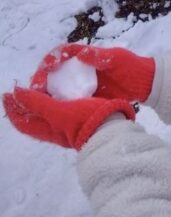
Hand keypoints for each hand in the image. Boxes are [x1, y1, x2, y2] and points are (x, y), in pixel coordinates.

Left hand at [3, 87, 134, 149]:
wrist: (113, 128)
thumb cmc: (85, 120)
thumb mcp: (59, 112)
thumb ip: (37, 103)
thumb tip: (16, 93)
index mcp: (47, 129)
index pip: (23, 121)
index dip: (13, 108)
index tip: (7, 93)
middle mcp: (55, 128)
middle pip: (33, 117)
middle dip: (25, 104)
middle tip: (21, 88)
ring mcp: (67, 124)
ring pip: (47, 112)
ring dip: (40, 100)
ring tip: (40, 87)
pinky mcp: (80, 117)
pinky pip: (61, 107)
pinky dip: (56, 98)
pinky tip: (62, 90)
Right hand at [31, 44, 155, 102]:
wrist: (146, 84)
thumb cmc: (133, 67)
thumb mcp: (118, 59)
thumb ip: (100, 56)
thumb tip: (80, 53)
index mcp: (87, 56)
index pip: (62, 53)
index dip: (50, 59)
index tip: (45, 69)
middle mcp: (81, 68)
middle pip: (55, 71)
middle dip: (42, 78)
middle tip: (35, 90)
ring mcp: (82, 83)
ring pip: (58, 86)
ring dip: (46, 93)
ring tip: (37, 103)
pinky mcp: (85, 97)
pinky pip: (67, 99)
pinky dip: (57, 104)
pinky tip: (52, 112)